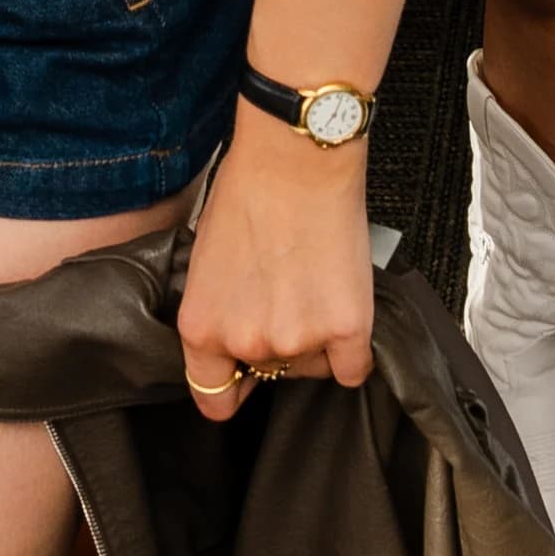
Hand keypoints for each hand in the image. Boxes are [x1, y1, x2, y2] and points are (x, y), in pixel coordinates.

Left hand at [176, 113, 376, 419]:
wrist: (295, 158)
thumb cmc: (249, 190)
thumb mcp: (205, 258)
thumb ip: (217, 307)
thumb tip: (232, 333)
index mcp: (202, 327)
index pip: (213, 398)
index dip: (232, 384)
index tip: (242, 376)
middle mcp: (247, 342)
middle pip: (270, 372)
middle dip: (278, 340)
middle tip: (284, 290)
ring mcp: (299, 340)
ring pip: (312, 365)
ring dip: (316, 338)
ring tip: (312, 279)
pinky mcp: (346, 329)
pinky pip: (353, 368)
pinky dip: (352, 346)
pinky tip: (342, 305)